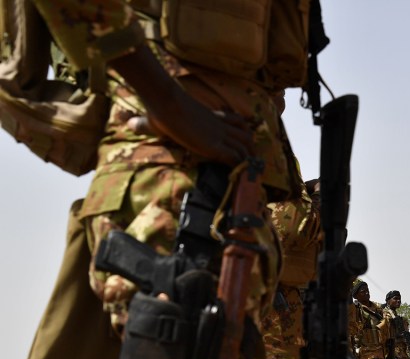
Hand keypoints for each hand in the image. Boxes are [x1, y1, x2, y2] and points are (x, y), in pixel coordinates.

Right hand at [128, 109, 254, 166]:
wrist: (166, 102)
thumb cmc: (160, 108)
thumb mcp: (156, 118)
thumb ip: (145, 123)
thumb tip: (128, 124)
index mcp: (212, 117)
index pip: (238, 123)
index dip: (244, 133)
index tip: (245, 144)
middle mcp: (220, 126)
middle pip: (247, 135)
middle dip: (251, 149)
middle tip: (251, 163)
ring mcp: (219, 136)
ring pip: (245, 147)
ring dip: (248, 159)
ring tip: (248, 171)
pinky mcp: (215, 146)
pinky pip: (236, 158)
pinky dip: (241, 167)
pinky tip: (239, 175)